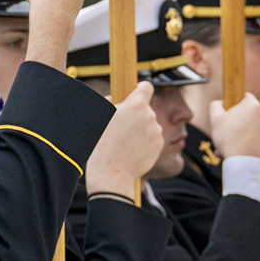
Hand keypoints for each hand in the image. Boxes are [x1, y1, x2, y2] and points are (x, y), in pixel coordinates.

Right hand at [86, 82, 161, 196]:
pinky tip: (132, 150)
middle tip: (121, 128)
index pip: (146, 87)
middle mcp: (150, 116)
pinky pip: (152, 137)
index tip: (134, 96)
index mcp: (135, 105)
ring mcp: (156, 131)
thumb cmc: (102, 145)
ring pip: (149, 124)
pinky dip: (145, 141)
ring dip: (141, 129)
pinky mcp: (159, 145)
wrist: (112, 174)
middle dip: (136, 115)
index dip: (139, 90)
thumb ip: (110, 103)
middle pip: (145, 108)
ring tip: (125, 142)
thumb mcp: (100, 119)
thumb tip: (113, 99)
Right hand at [205, 93, 259, 159]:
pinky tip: (231, 150)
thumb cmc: (229, 139)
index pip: (243, 95)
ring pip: (246, 126)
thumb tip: (218, 104)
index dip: (232, 102)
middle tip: (222, 130)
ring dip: (235, 133)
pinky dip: (241, 141)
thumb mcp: (215, 117)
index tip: (225, 111)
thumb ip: (215, 105)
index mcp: (253, 105)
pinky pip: (250, 137)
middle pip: (244, 112)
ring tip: (224, 144)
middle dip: (232, 120)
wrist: (242, 163)